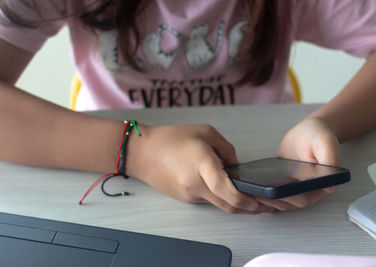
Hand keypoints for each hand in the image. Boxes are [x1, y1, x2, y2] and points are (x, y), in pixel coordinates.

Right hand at [127, 124, 271, 213]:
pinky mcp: (185, 198)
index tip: (259, 202)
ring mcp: (189, 194)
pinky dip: (220, 197)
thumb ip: (226, 149)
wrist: (141, 152)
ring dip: (235, 203)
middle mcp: (195, 184)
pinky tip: (226, 189)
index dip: (245, 200)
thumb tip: (237, 166)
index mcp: (201, 163)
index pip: (225, 190)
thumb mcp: (204, 132)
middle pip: (227, 205)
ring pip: (218, 204)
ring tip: (250, 196)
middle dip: (249, 208)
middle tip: (266, 205)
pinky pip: (207, 200)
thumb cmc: (169, 138)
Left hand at [257, 118, 339, 210]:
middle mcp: (308, 191)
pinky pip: (272, 191)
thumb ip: (330, 161)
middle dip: (269, 200)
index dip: (285, 199)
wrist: (308, 131)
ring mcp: (294, 188)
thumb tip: (329, 185)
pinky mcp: (283, 183)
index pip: (302, 199)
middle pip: (287, 203)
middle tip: (252, 193)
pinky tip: (248, 186)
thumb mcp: (326, 143)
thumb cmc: (319, 136)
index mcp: (321, 185)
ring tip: (246, 192)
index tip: (269, 193)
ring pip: (278, 201)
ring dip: (263, 199)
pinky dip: (261, 192)